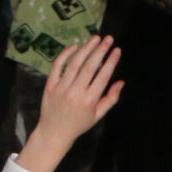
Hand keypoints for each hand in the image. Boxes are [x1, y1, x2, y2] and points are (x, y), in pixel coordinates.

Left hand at [24, 37, 123, 171]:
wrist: (54, 132)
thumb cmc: (79, 124)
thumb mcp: (98, 115)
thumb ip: (111, 98)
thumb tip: (121, 82)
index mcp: (89, 101)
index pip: (103, 76)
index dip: (111, 61)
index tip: (117, 50)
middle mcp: (75, 92)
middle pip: (90, 67)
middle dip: (100, 50)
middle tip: (108, 39)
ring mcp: (61, 88)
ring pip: (75, 64)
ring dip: (86, 49)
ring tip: (95, 38)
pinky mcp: (50, 85)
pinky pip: (57, 66)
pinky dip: (65, 55)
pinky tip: (75, 46)